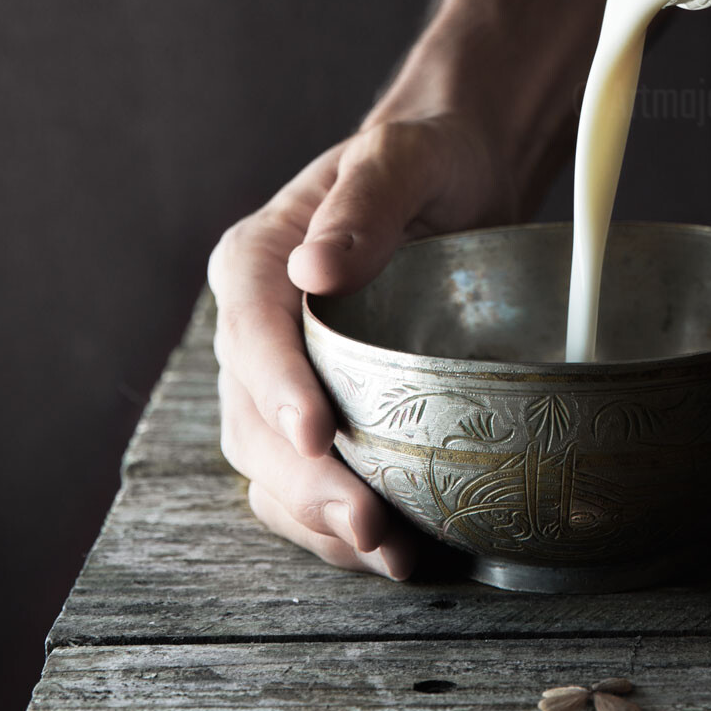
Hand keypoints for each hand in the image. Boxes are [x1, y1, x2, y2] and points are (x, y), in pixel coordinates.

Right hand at [209, 111, 514, 575]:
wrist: (460, 183)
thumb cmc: (430, 160)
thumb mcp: (406, 157)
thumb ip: (367, 198)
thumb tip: (314, 266)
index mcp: (256, 261)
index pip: (250, 330)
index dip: (277, 387)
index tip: (316, 433)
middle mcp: (254, 330)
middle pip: (252, 420)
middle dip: (304, 480)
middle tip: (365, 522)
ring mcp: (281, 384)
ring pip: (271, 470)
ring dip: (319, 519)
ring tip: (385, 553)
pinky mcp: (321, 419)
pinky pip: (307, 488)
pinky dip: (337, 528)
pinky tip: (391, 551)